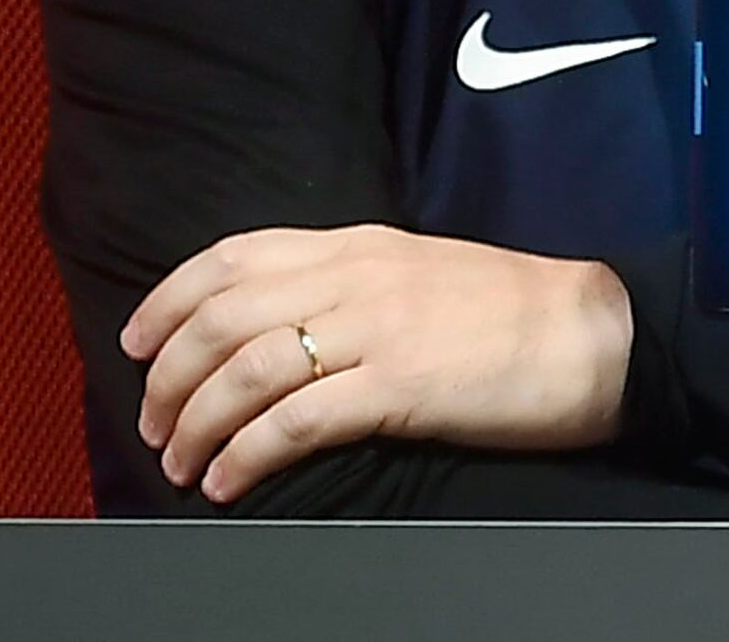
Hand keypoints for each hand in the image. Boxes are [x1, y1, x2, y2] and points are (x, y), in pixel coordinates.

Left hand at [122, 223, 631, 502]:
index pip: (232, 257)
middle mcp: (353, 276)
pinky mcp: (398, 386)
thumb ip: (347, 286)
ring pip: (247, 369)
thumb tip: (278, 328)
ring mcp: (374, 328)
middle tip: (152, 425)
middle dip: (169, 374)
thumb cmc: (508, 311)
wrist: (593, 332)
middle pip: (223, 316)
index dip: (169, 299)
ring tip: (182, 464)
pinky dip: (248, 454)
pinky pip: (297, 419)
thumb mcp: (414, 273)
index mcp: (353, 244)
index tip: (135, 343)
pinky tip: (229, 484)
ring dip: (197, 422)